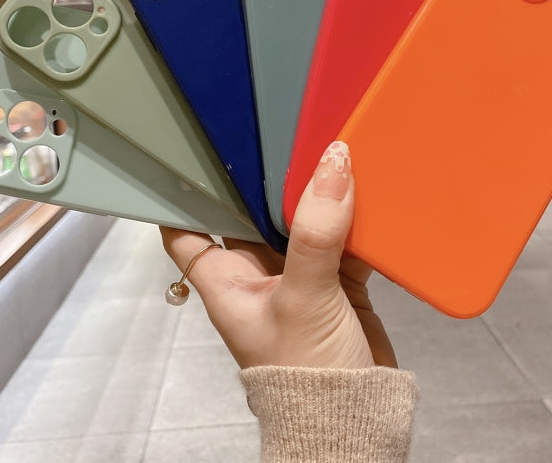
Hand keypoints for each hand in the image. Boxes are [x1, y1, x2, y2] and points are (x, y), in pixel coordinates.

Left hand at [160, 141, 396, 368]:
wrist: (355, 418)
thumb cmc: (304, 372)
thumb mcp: (304, 298)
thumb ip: (316, 233)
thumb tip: (333, 165)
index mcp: (226, 279)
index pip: (187, 229)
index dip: (185, 193)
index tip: (194, 151)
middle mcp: (257, 273)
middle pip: (252, 214)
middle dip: (266, 181)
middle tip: (280, 132)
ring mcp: (298, 277)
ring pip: (301, 223)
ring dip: (316, 196)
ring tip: (329, 150)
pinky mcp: (336, 283)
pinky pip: (341, 238)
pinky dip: (354, 220)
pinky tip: (366, 191)